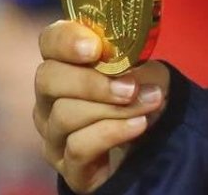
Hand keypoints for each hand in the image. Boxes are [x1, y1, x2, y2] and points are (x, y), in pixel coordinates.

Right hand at [33, 21, 170, 192]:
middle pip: (48, 79)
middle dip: (90, 83)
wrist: (159, 141)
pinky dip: (112, 133)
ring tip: (148, 104)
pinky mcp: (67, 166)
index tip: (95, 48)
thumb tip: (122, 64)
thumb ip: (132, 62)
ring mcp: (54, 134)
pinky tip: (138, 125)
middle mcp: (50, 98)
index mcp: (66, 64)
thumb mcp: (146, 71)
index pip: (49, 42)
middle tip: (129, 88)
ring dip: (111, 109)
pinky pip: (78, 147)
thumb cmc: (144, 96)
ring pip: (64, 115)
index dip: (66, 41)